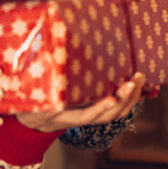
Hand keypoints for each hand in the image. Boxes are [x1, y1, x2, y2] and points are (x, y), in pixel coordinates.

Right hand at [15, 73, 144, 132]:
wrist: (31, 121)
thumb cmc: (29, 101)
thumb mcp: (28, 91)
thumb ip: (34, 75)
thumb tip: (38, 46)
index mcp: (62, 115)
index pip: (85, 116)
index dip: (99, 109)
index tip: (111, 98)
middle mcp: (78, 119)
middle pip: (107, 116)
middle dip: (123, 100)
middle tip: (133, 81)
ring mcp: (88, 117)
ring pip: (115, 114)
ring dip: (130, 98)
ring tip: (139, 79)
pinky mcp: (94, 112)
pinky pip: (115, 110)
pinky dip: (127, 99)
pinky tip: (134, 84)